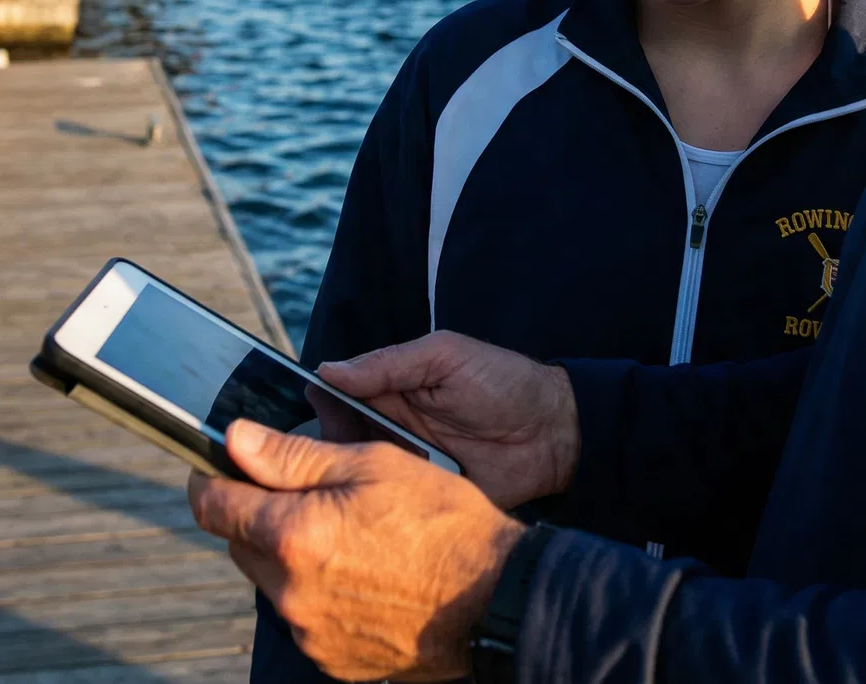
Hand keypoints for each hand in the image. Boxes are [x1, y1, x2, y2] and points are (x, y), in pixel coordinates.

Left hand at [189, 419, 525, 681]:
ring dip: (289, 554)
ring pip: (271, 581)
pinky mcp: (332, 660)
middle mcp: (289, 593)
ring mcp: (310, 633)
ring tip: (348, 533)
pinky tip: (362, 572)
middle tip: (308, 492)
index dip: (211, 476)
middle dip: (259, 513)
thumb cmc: (441, 520)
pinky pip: (303, 616)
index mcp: (292, 536)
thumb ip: (292, 455)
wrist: (497, 595)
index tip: (223, 463)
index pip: (212, 505)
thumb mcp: (371, 464)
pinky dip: (317, 591)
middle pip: (239, 543)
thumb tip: (233, 437)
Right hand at [319, 330, 578, 508]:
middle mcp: (390, 429)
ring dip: (348, 477)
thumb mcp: (445, 358)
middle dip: (328, 444)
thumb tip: (328, 369)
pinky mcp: (422, 500)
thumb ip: (389, 363)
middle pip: (338, 440)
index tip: (310, 404)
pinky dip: (375, 507)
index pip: (337, 396)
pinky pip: (388, 508)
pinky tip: (367, 505)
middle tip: (330, 445)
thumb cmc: (504, 381)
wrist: (555, 432)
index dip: (320, 403)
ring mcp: (405, 468)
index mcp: (391, 390)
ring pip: (356, 476)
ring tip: (345, 477)